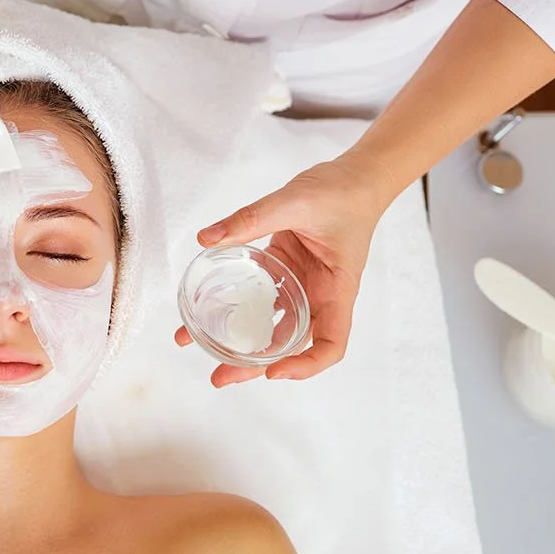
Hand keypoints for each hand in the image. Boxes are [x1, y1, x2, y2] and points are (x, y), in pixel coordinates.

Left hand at [174, 159, 400, 387]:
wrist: (355, 176)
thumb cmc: (343, 192)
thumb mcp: (295, 201)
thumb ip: (251, 219)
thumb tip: (208, 238)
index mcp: (336, 289)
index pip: (332, 343)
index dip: (306, 365)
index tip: (274, 371)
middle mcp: (319, 295)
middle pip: (292, 344)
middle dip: (256, 365)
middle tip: (219, 377)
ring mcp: (301, 285)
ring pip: (271, 325)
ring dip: (240, 340)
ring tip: (200, 349)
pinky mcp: (284, 271)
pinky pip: (260, 298)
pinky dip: (236, 307)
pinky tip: (207, 310)